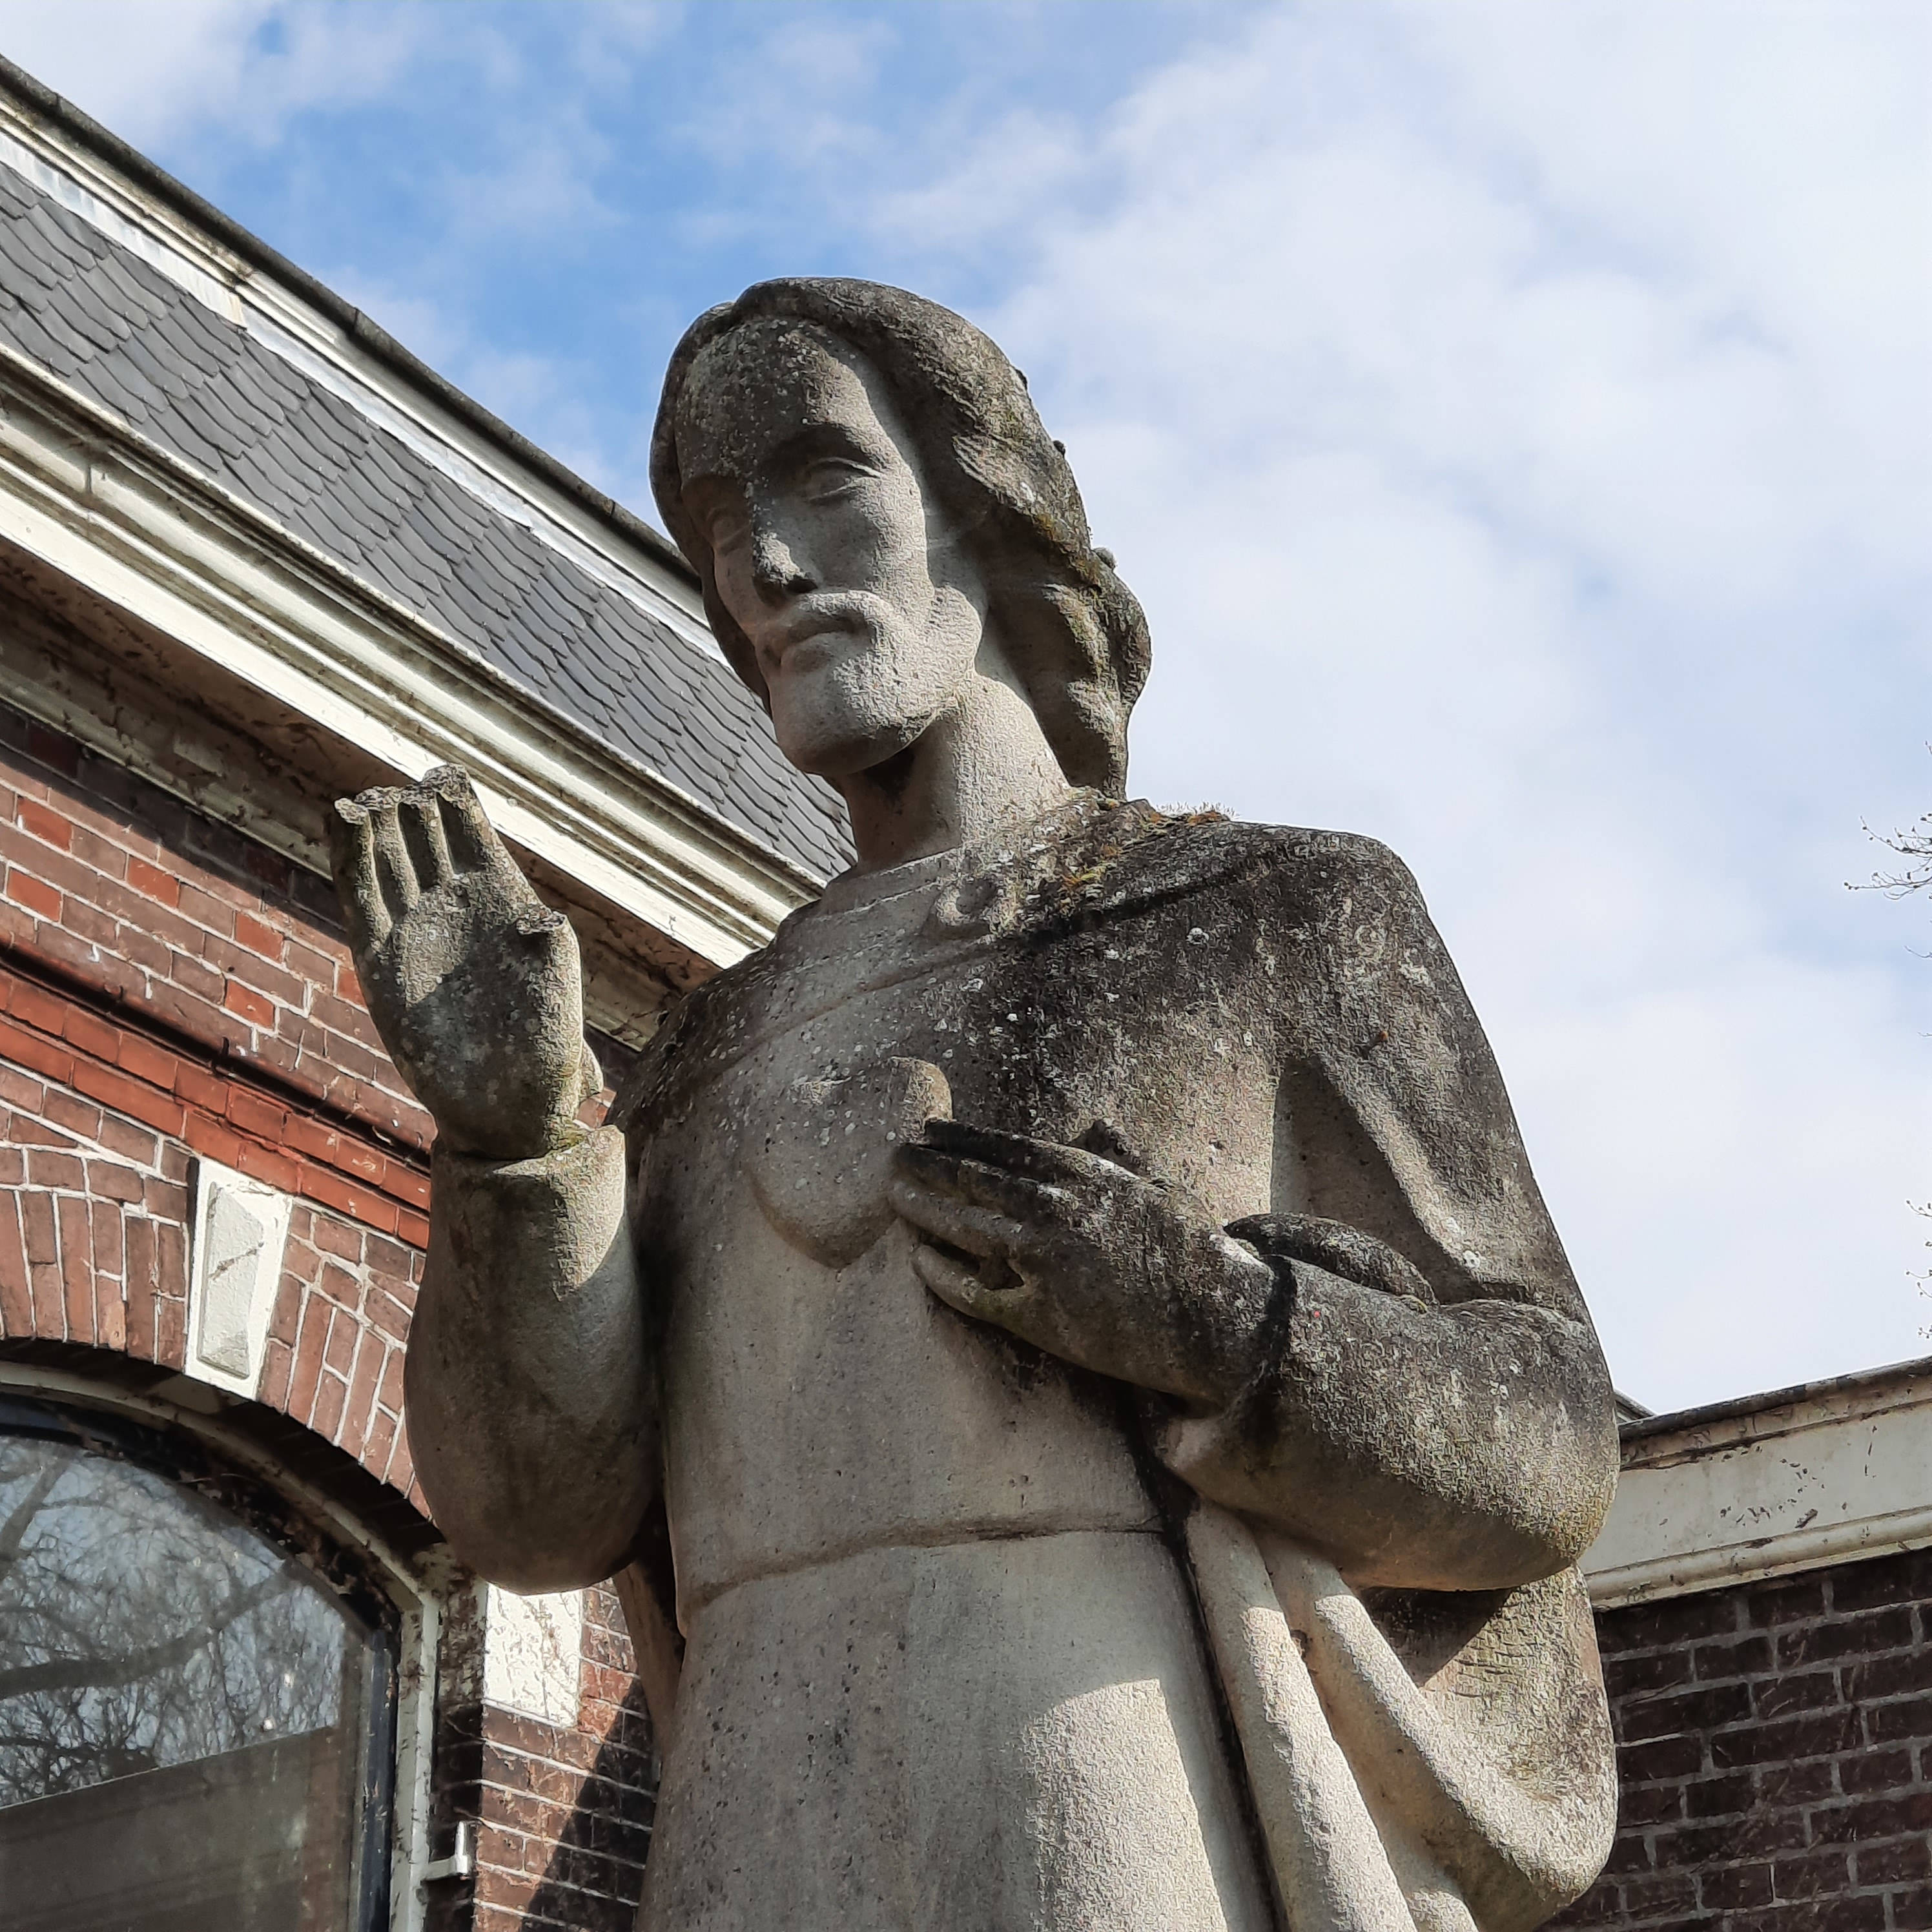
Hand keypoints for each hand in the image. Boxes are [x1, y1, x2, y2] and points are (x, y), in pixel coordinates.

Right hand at [328, 766, 596, 1159]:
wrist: (506, 1103)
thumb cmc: (546, 1046)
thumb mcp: (556, 989)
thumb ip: (549, 948)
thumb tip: (541, 923)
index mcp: (504, 899)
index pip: (474, 834)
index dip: (458, 803)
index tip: (444, 774)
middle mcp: (456, 908)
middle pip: (426, 838)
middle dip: (412, 811)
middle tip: (399, 789)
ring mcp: (415, 931)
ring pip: (389, 862)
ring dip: (377, 829)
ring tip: (365, 798)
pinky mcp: (379, 960)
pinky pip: (360, 900)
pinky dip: (350, 862)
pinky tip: (341, 826)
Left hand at [889, 1121, 1277, 1406]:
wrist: (1211, 1317)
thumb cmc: (1189, 1250)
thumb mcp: (1158, 1185)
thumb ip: (1119, 1153)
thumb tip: (1096, 1124)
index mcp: (1083, 1174)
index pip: (1003, 1147)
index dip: (958, 1137)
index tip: (926, 1129)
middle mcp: (1056, 1210)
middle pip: (973, 1181)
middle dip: (926, 1166)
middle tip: (889, 1157)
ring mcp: (1045, 1261)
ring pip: (965, 1228)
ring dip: (923, 1210)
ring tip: (893, 1197)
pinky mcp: (1040, 1314)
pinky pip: (976, 1293)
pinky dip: (943, 1276)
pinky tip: (920, 1263)